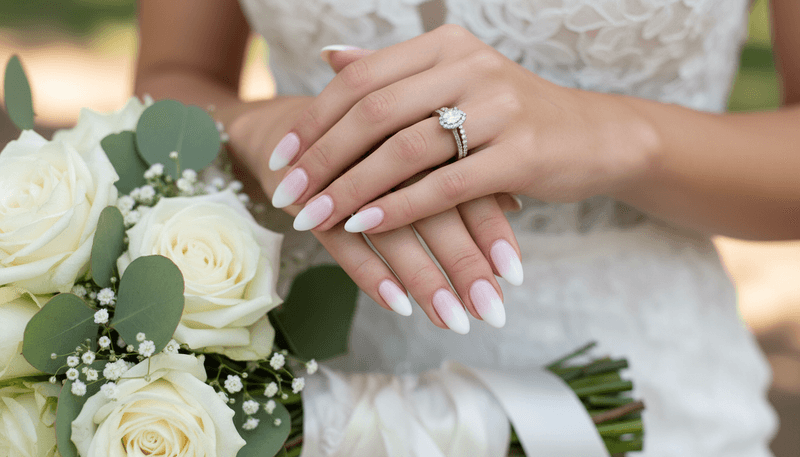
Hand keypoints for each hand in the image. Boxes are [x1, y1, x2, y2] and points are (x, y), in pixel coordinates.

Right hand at [223, 97, 522, 333]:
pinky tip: (398, 306)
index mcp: (418, 126)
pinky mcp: (308, 199)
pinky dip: (372, 273)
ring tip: (453, 321)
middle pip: (434, 209)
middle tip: (492, 311)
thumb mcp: (418, 148)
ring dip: (424, 279)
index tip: (515, 274)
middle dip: (464, 264)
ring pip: (392, 231)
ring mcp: (343, 174)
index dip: (489, 229)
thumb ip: (464, 168)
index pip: (464, 182)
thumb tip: (518, 202)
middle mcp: (385, 148)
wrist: (292, 127)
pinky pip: (343, 243)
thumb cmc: (371, 140)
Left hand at [267, 24, 656, 234]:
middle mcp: (469, 65)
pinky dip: (400, 206)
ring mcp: (499, 106)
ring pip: (406, 148)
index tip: (280, 159)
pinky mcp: (523, 151)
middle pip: (374, 110)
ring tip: (316, 218)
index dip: (314, 120)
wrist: (595, 136)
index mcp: (445, 46)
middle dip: (323, 158)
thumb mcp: (454, 82)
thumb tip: (332, 59)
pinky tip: (365, 226)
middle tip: (287, 194)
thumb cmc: (512, 115)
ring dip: (352, 187)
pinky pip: (446, 184)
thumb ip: (394, 72)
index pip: (361, 79)